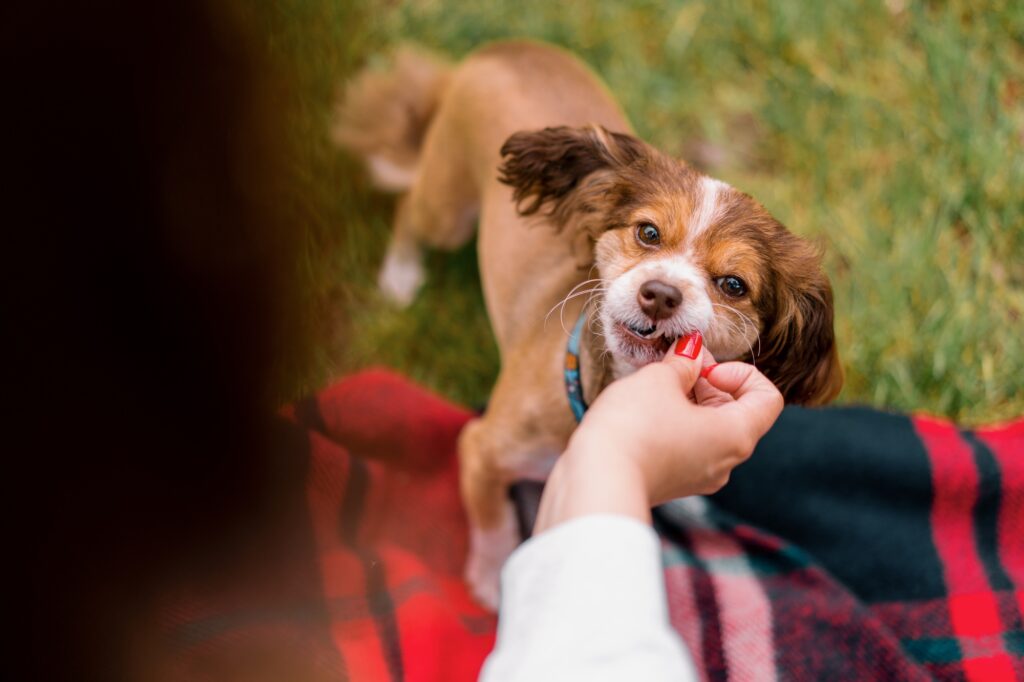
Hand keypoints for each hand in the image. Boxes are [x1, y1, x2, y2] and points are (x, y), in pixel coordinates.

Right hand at [533, 333, 783, 532]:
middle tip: (674, 365)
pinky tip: (642, 409)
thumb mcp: (659, 380)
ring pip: (708, 428)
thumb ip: (683, 362)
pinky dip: (673, 421)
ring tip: (653, 384)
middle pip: (735, 411)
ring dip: (687, 400)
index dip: (741, 372)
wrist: (596, 481)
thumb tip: (692, 352)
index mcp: (736, 435)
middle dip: (707, 381)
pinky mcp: (673, 481)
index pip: (767, 398)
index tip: (704, 369)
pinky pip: (686, 444)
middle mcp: (725, 461)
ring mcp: (699, 475)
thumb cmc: (633, 428)